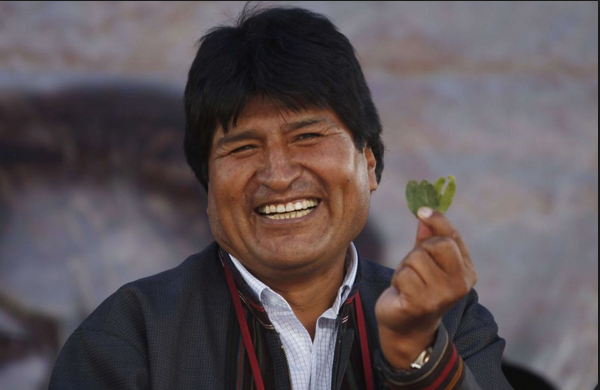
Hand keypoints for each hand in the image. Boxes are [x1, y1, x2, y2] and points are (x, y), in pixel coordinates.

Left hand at [375, 207, 477, 368]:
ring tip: (408, 283)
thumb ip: (428, 238)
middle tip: (414, 268)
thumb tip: (425, 213)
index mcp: (467, 272)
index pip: (453, 237)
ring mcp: (442, 296)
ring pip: (416, 258)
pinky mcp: (422, 304)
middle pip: (436, 245)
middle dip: (419, 251)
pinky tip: (403, 293)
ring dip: (406, 268)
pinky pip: (404, 275)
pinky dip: (398, 281)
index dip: (437, 221)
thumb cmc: (417, 289)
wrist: (406, 328)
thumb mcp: (425, 261)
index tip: (422, 210)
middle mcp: (460, 284)